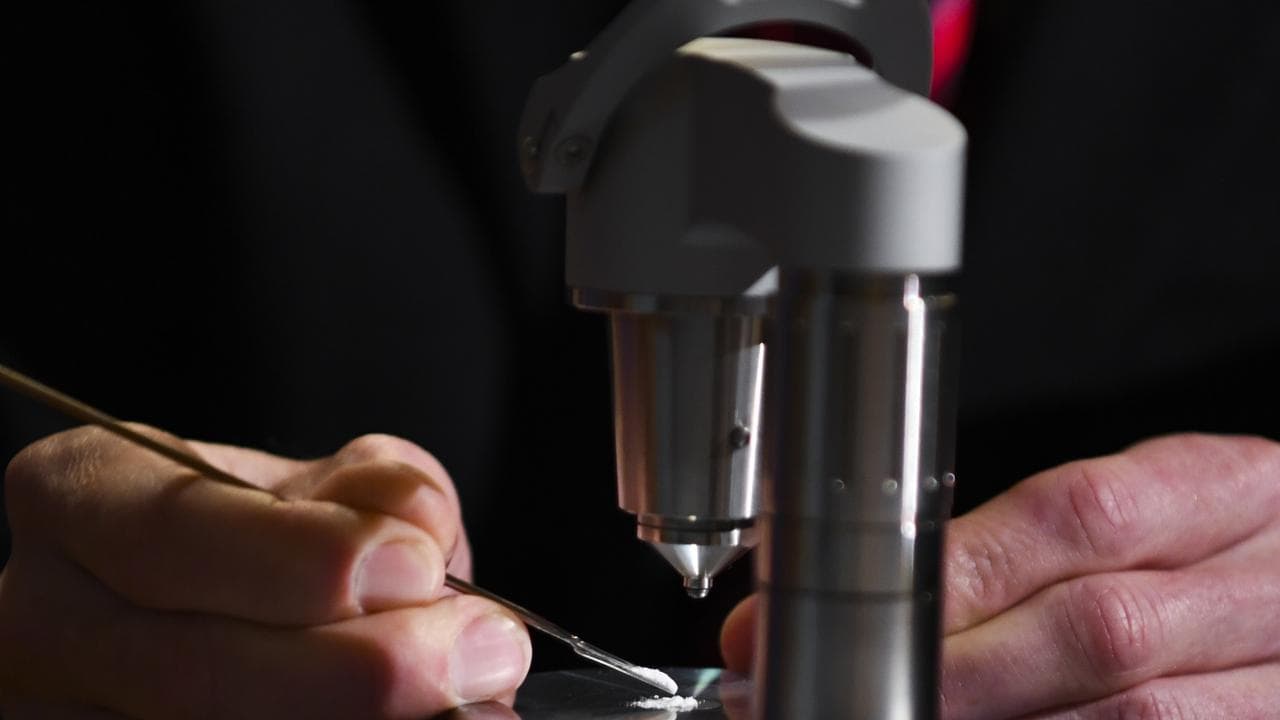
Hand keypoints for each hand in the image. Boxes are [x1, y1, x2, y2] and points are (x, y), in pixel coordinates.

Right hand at [0, 428, 530, 718]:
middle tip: (485, 651)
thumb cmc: (281, 531)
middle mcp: (48, 617)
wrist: (237, 595)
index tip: (419, 566)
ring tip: (472, 701)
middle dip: (359, 668)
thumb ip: (375, 495)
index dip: (301, 557)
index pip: (171, 531)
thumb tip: (415, 535)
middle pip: (190, 667)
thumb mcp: (327, 484)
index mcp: (80, 498)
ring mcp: (63, 715)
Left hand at [721, 433, 1279, 717]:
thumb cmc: (1212, 545)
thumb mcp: (1154, 505)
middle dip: (965, 668)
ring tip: (909, 714)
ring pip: (1141, 718)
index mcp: (1227, 489)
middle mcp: (1270, 584)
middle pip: (1105, 628)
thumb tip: (876, 581)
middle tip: (865, 685)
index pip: (1081, 514)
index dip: (964, 570)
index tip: (863, 606)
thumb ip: (1035, 540)